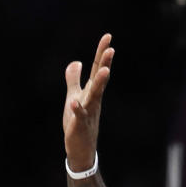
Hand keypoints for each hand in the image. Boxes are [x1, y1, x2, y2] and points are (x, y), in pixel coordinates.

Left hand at [63, 33, 113, 170]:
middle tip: (111, 49)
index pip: (98, 69)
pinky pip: (79, 116)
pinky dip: (78, 109)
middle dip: (105, 64)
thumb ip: (74, 79)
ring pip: (94, 97)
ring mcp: (88, 113)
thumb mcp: (74, 97)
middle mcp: (93, 101)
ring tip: (103, 71)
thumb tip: (76, 61)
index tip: (108, 37)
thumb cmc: (79, 123)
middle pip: (100, 80)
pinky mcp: (80, 126)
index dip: (102, 54)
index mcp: (92, 93)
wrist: (81, 150)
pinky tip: (74, 102)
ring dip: (98, 84)